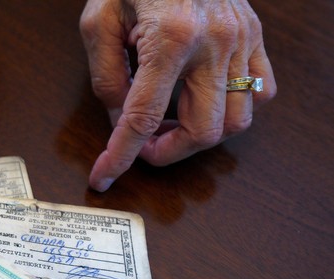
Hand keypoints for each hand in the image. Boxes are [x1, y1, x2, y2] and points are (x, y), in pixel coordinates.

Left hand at [80, 0, 275, 190]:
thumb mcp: (99, 20)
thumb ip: (106, 76)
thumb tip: (120, 121)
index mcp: (170, 36)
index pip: (143, 118)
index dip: (120, 155)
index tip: (104, 177)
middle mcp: (214, 41)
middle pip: (204, 131)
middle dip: (169, 152)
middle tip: (144, 146)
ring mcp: (241, 40)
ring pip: (237, 120)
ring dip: (200, 135)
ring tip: (171, 124)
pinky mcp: (255, 36)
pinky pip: (261, 93)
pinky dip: (233, 109)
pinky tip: (202, 100)